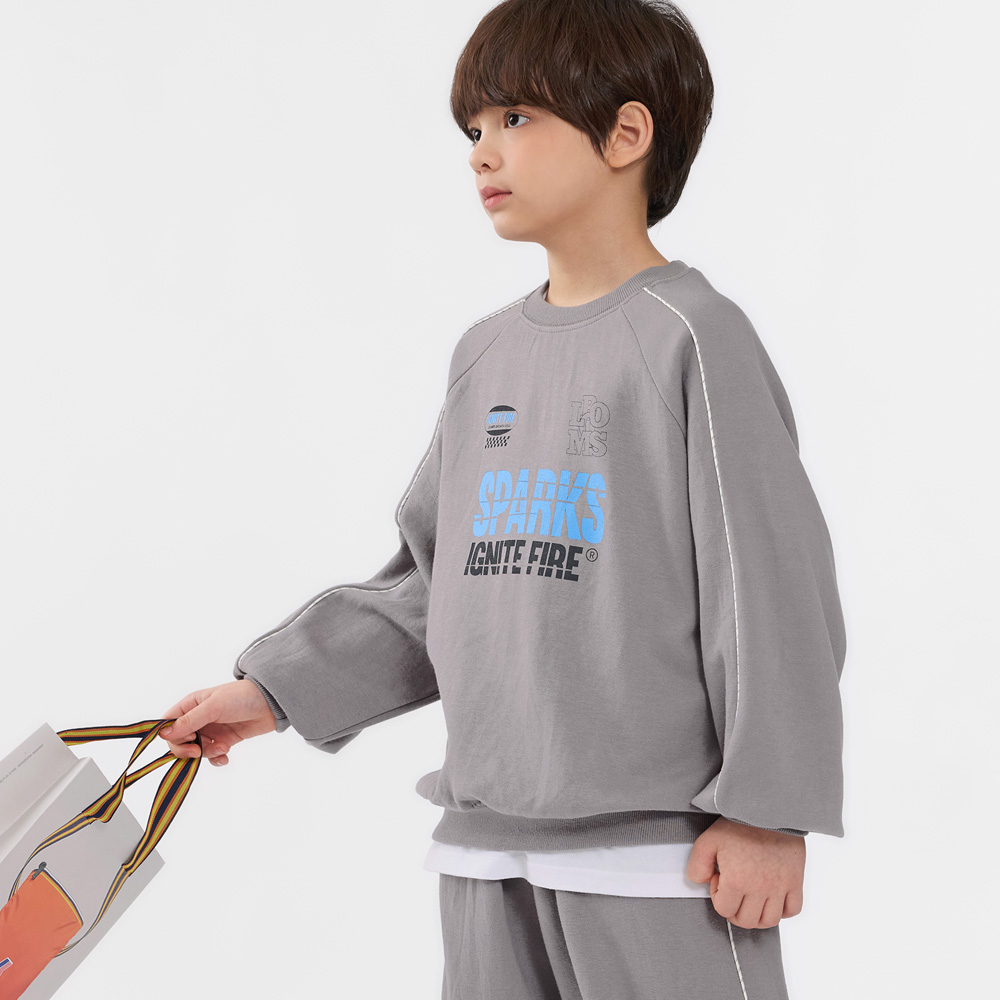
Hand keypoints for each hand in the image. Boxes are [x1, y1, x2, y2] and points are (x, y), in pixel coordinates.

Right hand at [158, 679, 277, 766]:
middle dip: (189, 749)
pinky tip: (226, 756)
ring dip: (207, 753)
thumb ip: (190, 720)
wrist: (272, 703)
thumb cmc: (242, 696)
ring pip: (196, 751)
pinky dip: (216, 759)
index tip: (188, 739)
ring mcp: (211, 730)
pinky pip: (212, 756)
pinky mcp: (224, 740)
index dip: (173, 736)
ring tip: (223, 748)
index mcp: (191, 705)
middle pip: (179, 742)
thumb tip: (163, 733)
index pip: (168, 725)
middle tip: (200, 751)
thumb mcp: (214, 706)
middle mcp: (198, 718)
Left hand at [686, 817, 804, 927]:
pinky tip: (771, 896)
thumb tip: (701, 882)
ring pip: (769, 921)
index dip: (718, 896)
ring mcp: (780, 887)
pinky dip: (782, 910)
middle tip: (733, 890)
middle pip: (747, 921)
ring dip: (757, 915)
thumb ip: (697, 865)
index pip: (724, 910)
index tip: (721, 878)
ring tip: (750, 896)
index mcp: (737, 881)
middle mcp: (760, 889)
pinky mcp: (795, 881)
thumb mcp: (708, 840)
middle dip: (735, 909)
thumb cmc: (738, 823)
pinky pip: (793, 910)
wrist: (768, 808)